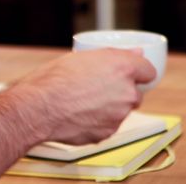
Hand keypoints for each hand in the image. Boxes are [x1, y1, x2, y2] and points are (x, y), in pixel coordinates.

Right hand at [7, 49, 155, 144]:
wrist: (37, 108)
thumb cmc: (52, 80)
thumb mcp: (80, 57)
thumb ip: (113, 56)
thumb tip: (136, 53)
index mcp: (122, 68)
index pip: (149, 71)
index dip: (138, 72)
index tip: (130, 74)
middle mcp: (126, 92)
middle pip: (135, 93)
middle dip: (121, 91)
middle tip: (96, 87)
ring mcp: (119, 115)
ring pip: (120, 110)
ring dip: (108, 107)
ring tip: (81, 102)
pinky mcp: (108, 132)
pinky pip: (107, 125)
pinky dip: (97, 121)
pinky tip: (77, 114)